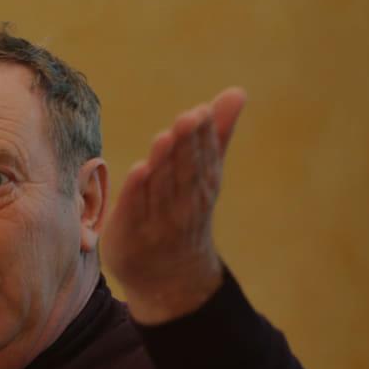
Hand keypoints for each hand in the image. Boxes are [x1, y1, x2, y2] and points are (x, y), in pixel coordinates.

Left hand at [101, 87, 246, 324]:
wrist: (169, 276)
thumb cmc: (186, 213)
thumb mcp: (204, 176)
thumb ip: (216, 135)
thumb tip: (237, 92)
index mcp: (203, 188)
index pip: (204, 159)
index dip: (203, 137)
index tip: (201, 112)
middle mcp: (184, 205)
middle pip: (185, 172)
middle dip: (186, 146)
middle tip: (187, 118)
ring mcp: (158, 222)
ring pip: (161, 189)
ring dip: (163, 164)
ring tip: (165, 137)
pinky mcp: (131, 234)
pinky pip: (135, 211)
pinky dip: (137, 193)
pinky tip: (139, 170)